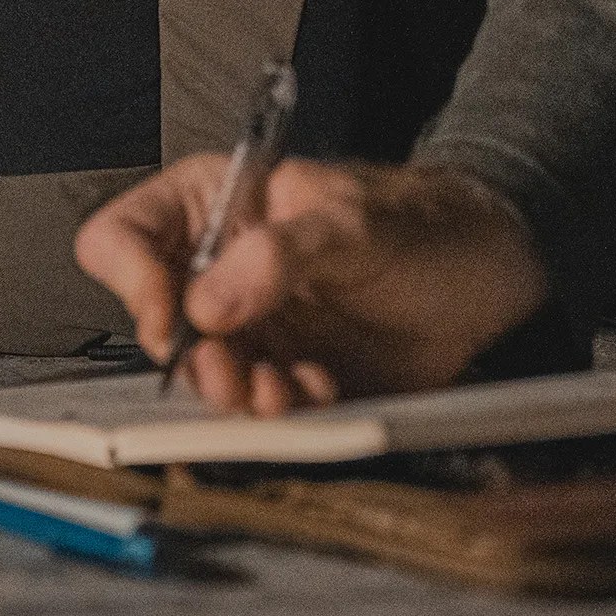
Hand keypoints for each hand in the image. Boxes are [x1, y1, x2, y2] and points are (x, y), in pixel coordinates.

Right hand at [74, 155, 548, 414]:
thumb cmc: (423, 223)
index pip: (124, 235)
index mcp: (214, 204)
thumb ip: (279, 253)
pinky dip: (285, 410)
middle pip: (155, 320)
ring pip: (203, 373)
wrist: (491, 276)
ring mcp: (252, 325)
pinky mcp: (286, 374)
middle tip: (233, 373)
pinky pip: (258, 408)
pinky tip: (323, 388)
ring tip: (280, 391)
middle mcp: (220, 266)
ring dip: (234, 392)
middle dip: (192, 356)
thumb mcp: (352, 221)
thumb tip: (207, 302)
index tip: (170, 317)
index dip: (131, 278)